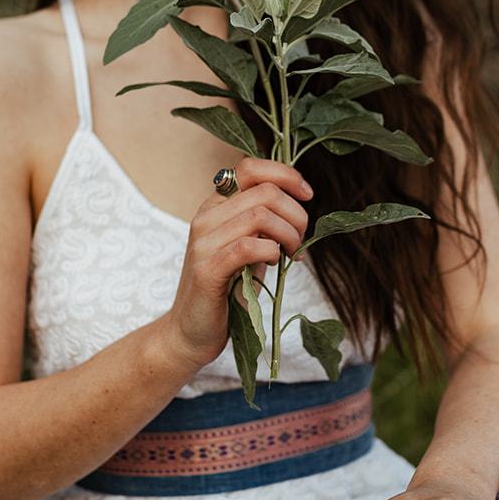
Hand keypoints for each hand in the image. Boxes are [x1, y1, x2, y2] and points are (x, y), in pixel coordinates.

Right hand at [160, 155, 312, 369]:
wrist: (190, 332)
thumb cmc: (226, 291)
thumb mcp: (249, 249)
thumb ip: (265, 225)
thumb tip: (301, 206)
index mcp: (215, 207)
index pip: (251, 167)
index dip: (286, 174)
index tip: (307, 195)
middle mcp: (206, 217)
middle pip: (265, 191)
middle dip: (296, 213)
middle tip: (300, 239)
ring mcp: (203, 242)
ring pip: (260, 215)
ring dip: (288, 234)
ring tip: (291, 254)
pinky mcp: (206, 269)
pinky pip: (248, 246)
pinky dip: (271, 252)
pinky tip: (275, 263)